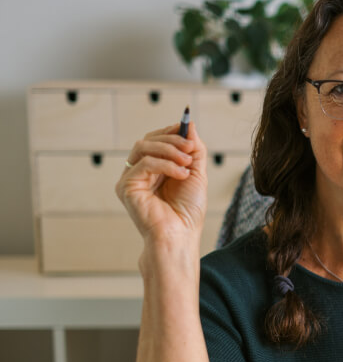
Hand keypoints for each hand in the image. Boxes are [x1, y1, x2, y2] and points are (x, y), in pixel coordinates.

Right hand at [115, 122, 206, 244]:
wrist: (180, 236)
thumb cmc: (188, 211)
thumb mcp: (196, 174)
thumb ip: (193, 150)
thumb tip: (190, 125)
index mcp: (154, 168)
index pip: (157, 140)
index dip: (171, 131)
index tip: (187, 125)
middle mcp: (139, 172)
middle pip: (148, 139)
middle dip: (172, 139)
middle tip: (190, 147)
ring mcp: (130, 179)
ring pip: (143, 147)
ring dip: (169, 150)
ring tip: (187, 163)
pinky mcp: (126, 187)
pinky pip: (144, 163)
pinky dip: (165, 165)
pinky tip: (181, 175)